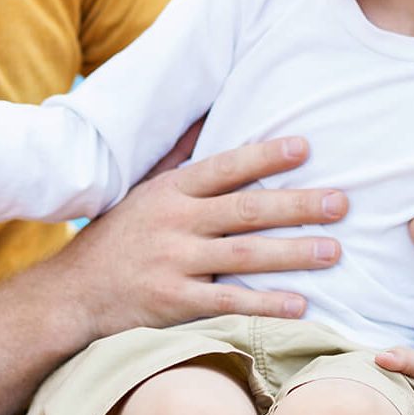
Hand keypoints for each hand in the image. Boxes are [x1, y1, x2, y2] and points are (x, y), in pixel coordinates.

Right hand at [54, 134, 349, 344]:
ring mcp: (173, 263)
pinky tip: (300, 305)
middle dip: (297, 205)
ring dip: (293, 253)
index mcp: (171, 191)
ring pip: (243, 255)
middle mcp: (174, 222)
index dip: (265, 156)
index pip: (225, 166)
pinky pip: (227, 302)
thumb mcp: (143, 187)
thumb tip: (207, 109)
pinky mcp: (173, 303)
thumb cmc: (118, 236)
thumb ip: (179, 151)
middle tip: (341, 202)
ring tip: (334, 251)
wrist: (72, 294)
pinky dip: (264, 304)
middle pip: (245, 210)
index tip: (306, 147)